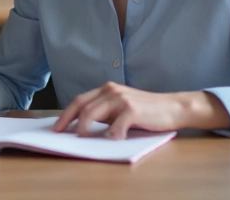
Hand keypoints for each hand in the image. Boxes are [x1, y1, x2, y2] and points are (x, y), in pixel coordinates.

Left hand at [53, 82, 229, 138]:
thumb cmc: (146, 111)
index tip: (56, 127)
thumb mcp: (121, 108)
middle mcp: (111, 90)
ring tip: (82, 139)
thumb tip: (83, 127)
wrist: (173, 107)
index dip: (66, 114)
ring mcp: (121, 98)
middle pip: (82, 105)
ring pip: (93, 113)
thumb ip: (105, 113)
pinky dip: (111, 134)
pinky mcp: (133, 109)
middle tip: (60, 134)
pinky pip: (116, 124)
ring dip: (85, 128)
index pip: (80, 100)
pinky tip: (111, 141)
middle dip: (68, 120)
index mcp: (106, 89)